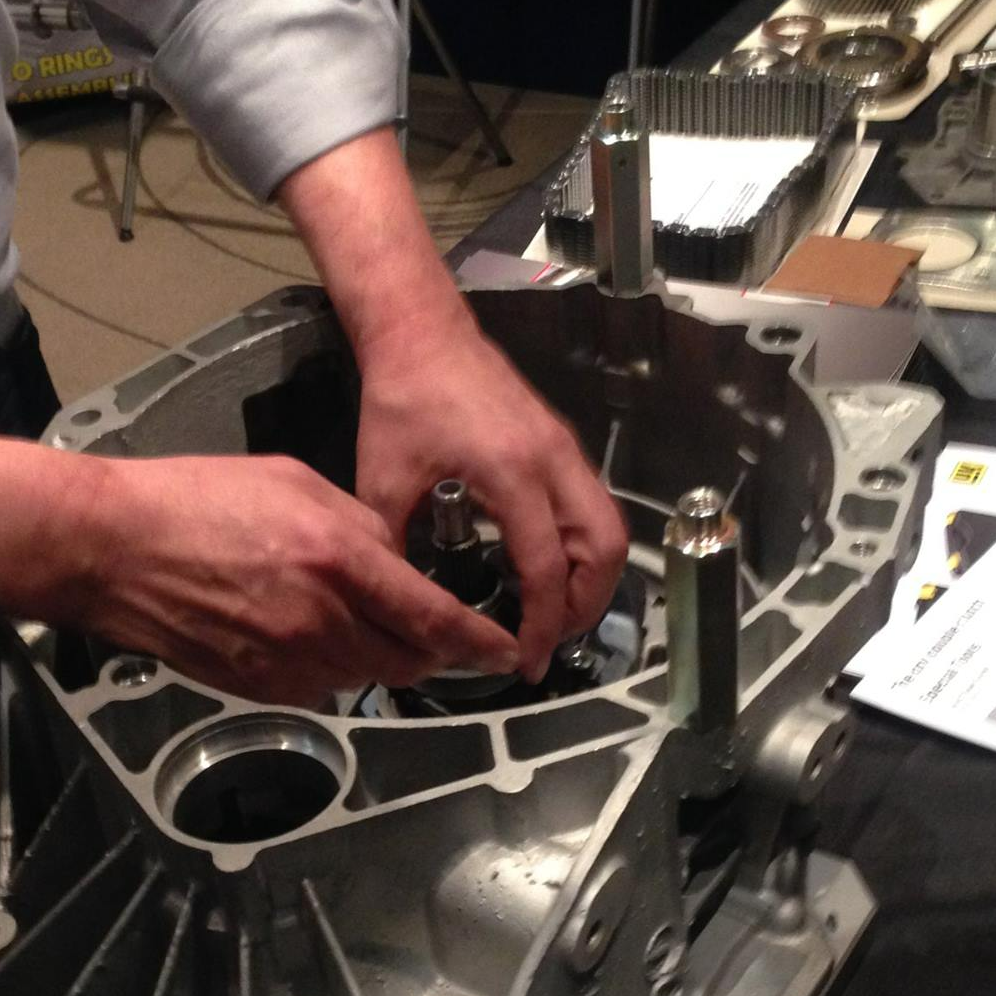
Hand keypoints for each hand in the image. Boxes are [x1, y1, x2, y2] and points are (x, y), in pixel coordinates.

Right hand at [70, 454, 519, 706]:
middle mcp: (320, 620)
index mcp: (337, 559)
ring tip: (364, 622)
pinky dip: (334, 667)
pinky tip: (311, 633)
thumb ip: (360, 524)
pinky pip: (320, 688)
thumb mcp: (296, 481)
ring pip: (366, 677)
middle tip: (441, 634)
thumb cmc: (193, 501)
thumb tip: (395, 557)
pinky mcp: (257, 688)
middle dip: (434, 652)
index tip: (503, 649)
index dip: (478, 641)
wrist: (112, 549)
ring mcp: (286, 662)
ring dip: (381, 657)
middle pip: (409, 661)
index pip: (433, 618)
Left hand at [355, 317, 628, 681]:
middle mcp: (554, 462)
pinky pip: (594, 506)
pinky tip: (546, 568)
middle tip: (549, 640)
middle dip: (584, 607)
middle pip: (605, 552)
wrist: (423, 333)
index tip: (525, 661)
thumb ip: (394, 546)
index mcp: (513, 474)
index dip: (541, 626)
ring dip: (592, 578)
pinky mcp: (563, 443)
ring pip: (610, 529)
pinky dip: (584, 547)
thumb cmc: (401, 401)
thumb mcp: (384, 482)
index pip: (546, 570)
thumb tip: (398, 603)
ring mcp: (566, 450)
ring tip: (553, 613)